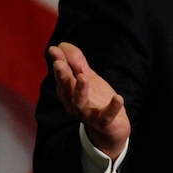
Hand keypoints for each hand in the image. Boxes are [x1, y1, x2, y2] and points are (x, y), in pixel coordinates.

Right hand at [48, 42, 130, 158]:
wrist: (111, 128)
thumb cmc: (96, 99)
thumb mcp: (87, 78)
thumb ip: (76, 63)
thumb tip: (62, 45)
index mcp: (69, 92)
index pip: (62, 75)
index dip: (58, 62)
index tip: (54, 49)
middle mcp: (74, 103)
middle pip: (66, 89)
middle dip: (62, 76)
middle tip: (59, 63)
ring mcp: (88, 114)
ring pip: (79, 103)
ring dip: (81, 90)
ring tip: (84, 76)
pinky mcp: (103, 122)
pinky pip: (106, 116)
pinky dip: (112, 107)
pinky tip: (118, 97)